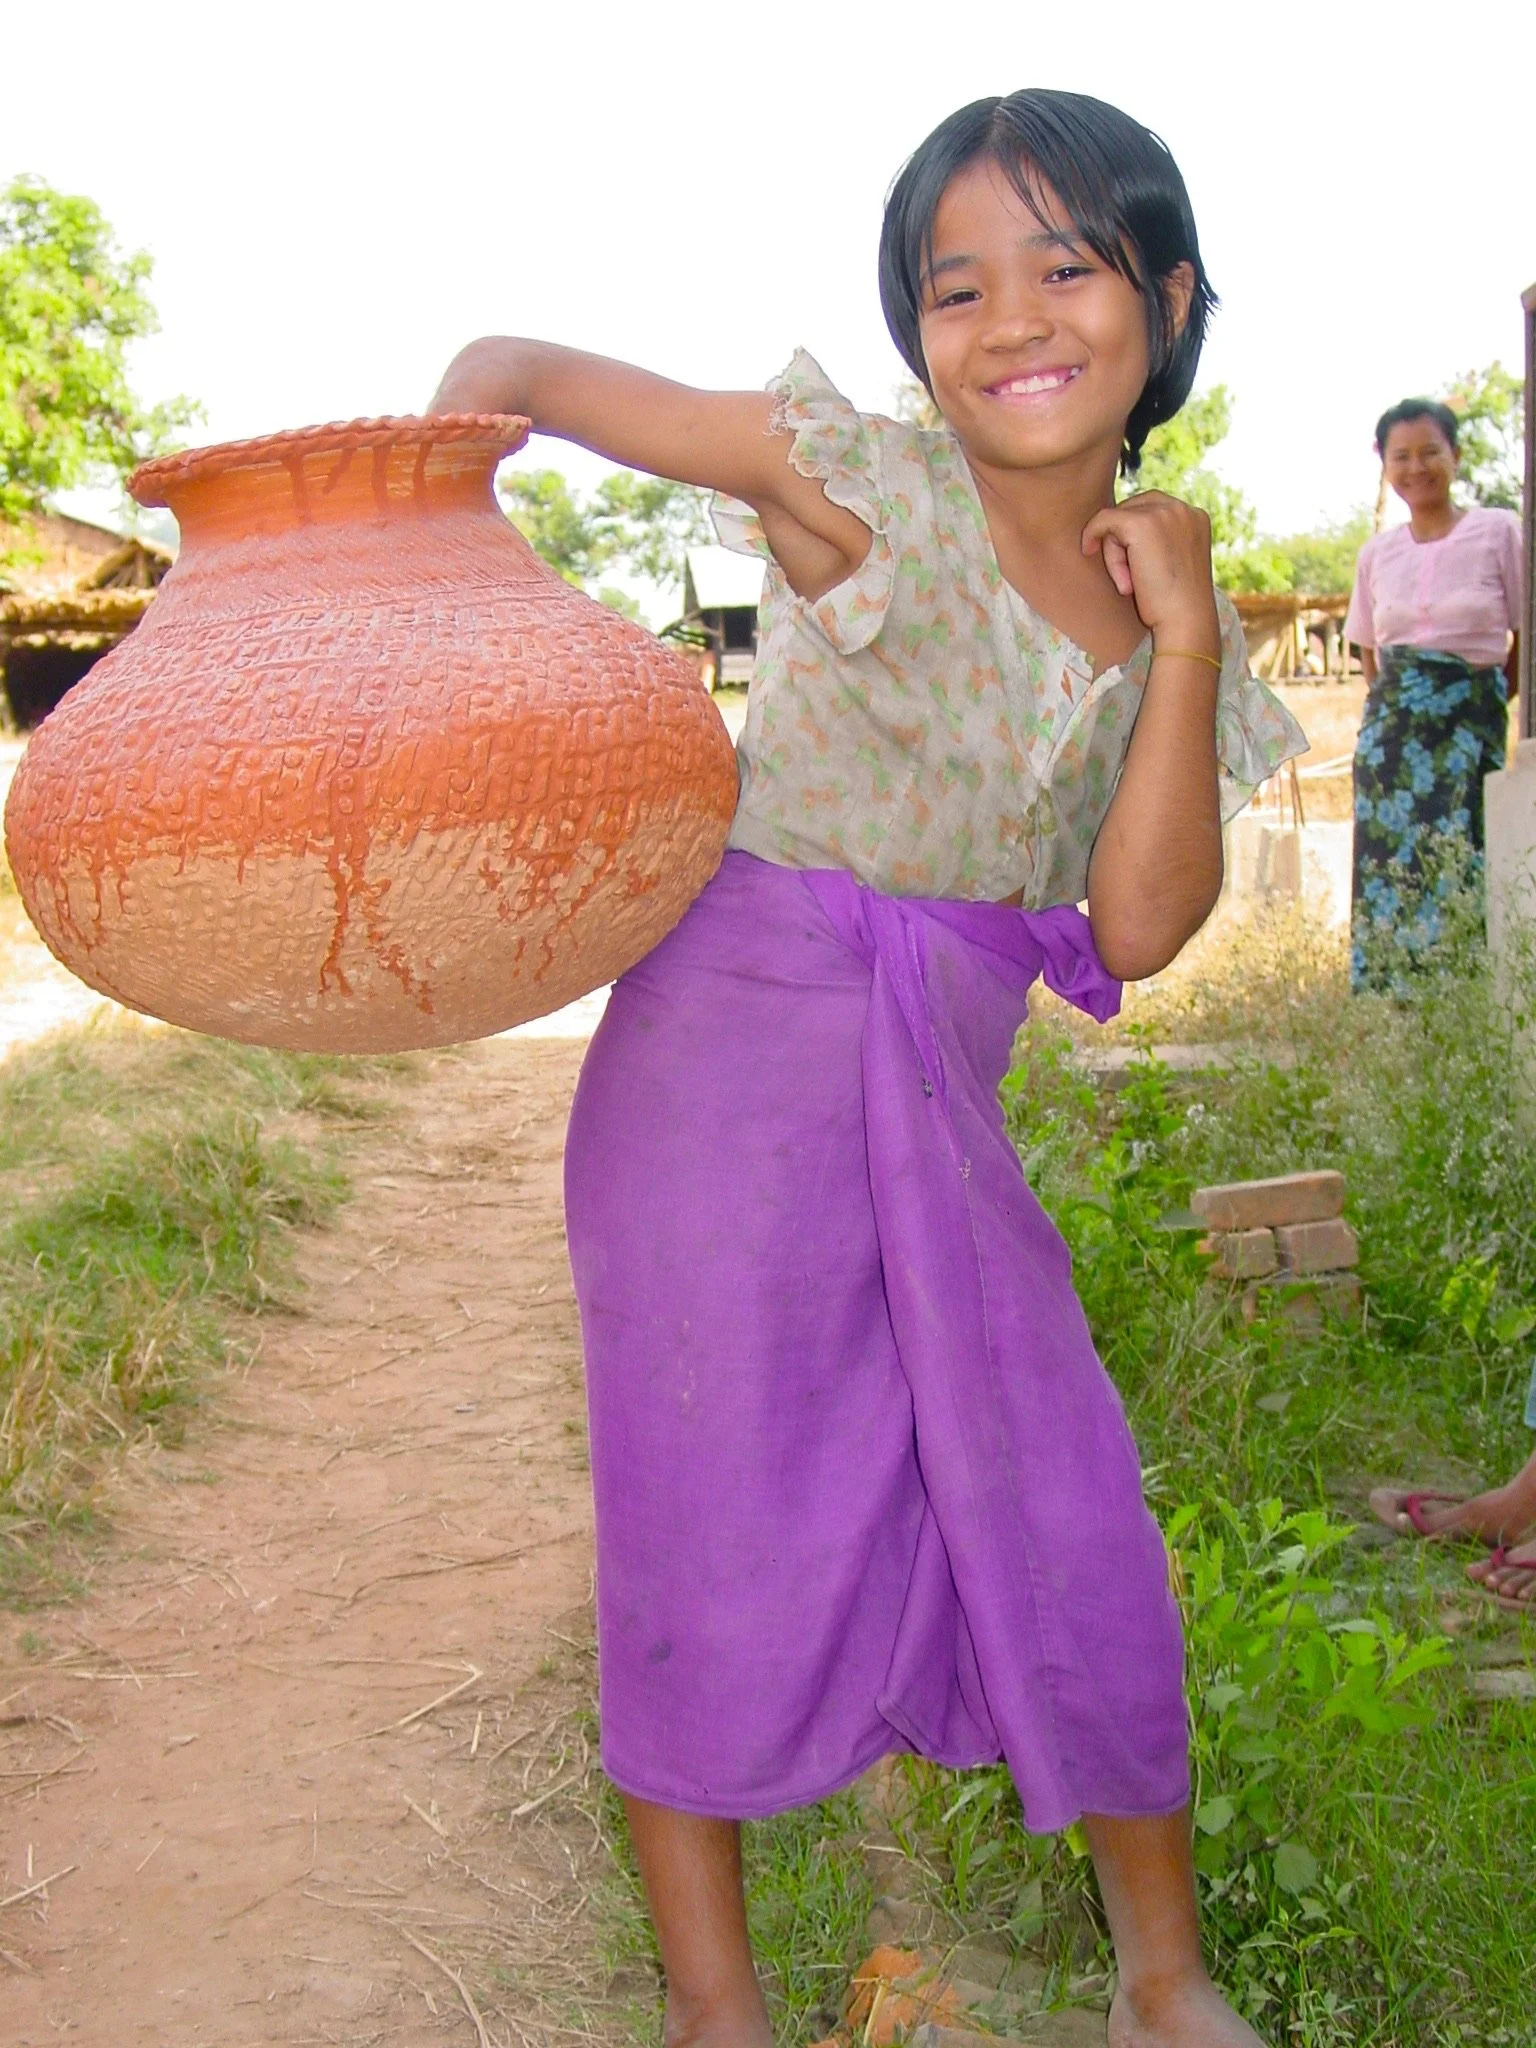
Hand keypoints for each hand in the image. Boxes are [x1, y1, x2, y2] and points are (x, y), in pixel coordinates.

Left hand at [1080, 490, 1218, 650]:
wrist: (1185, 621)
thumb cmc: (1176, 605)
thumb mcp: (1173, 563)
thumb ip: (1160, 542)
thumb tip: (1123, 533)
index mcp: (1194, 516)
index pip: (1152, 509)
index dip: (1135, 537)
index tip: (1136, 571)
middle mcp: (1182, 508)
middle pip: (1134, 509)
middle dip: (1123, 541)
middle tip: (1130, 581)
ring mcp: (1164, 513)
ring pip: (1119, 519)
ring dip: (1114, 551)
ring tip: (1129, 585)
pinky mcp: (1141, 525)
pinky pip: (1103, 519)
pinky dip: (1093, 536)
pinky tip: (1089, 552)